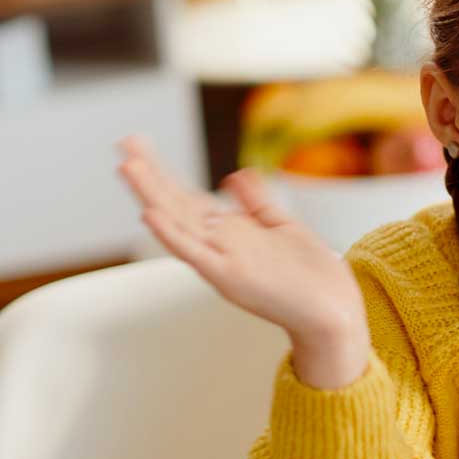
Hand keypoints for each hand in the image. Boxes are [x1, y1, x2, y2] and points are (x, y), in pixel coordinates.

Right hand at [117, 136, 369, 386]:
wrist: (333, 314)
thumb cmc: (311, 277)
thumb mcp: (282, 228)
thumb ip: (256, 203)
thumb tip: (235, 174)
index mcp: (229, 232)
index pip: (187, 196)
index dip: (163, 170)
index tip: (138, 144)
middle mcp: (219, 244)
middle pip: (176, 203)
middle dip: (150, 174)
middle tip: (124, 145)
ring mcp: (221, 260)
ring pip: (178, 223)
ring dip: (152, 196)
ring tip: (128, 168)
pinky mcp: (229, 277)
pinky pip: (195, 253)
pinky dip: (172, 235)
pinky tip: (151, 215)